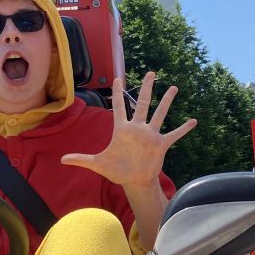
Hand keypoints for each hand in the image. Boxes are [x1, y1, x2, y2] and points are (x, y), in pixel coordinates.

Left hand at [62, 73, 196, 186]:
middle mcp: (137, 129)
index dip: (118, 93)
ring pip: (160, 114)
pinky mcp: (160, 145)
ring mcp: (150, 136)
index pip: (119, 107)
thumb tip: (62, 159)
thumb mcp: (98, 164)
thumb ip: (81, 159)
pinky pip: (173, 135)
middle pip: (143, 104)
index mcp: (122, 130)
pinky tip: (193, 121)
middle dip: (146, 88)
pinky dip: (183, 129)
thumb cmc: (116, 171)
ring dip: (167, 102)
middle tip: (151, 73)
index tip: (118, 78)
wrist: (133, 181)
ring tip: (174, 88)